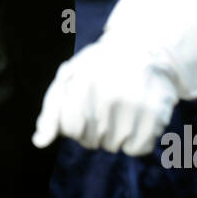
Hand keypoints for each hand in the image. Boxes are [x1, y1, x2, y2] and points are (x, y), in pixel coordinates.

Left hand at [34, 44, 177, 154]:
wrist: (145, 48)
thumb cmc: (99, 67)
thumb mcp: (69, 78)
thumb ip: (51, 111)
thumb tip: (39, 143)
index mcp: (83, 82)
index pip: (70, 128)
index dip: (75, 121)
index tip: (84, 104)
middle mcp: (109, 95)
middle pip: (90, 140)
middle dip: (94, 128)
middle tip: (106, 102)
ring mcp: (134, 106)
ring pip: (113, 146)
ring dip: (115, 134)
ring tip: (122, 107)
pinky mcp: (156, 115)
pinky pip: (137, 149)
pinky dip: (137, 139)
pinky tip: (137, 117)